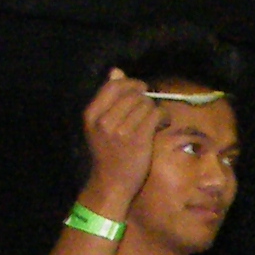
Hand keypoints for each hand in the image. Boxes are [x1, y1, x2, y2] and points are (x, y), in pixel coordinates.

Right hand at [80, 71, 159, 213]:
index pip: (113, 86)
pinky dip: (163, 116)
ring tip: (154, 119)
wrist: (111, 183)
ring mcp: (121, 131)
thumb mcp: (100, 124)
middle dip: (144, 98)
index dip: (130, 84)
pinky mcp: (138, 139)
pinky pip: (155, 115)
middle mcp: (104, 121)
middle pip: (132, 94)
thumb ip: (108, 98)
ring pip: (146, 104)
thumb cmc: (108, 152)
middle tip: (148, 109)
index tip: (140, 90)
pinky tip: (162, 123)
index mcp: (91, 115)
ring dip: (154, 109)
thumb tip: (116, 71)